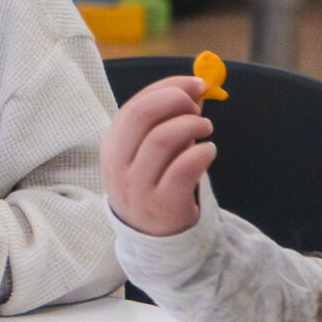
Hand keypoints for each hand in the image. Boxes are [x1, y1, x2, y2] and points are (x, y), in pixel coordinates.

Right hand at [103, 74, 217, 235]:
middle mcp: (119, 164)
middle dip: (174, 100)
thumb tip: (196, 87)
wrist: (153, 237)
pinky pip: (183, 169)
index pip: (135, 104)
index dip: (168, 87)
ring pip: (162, 139)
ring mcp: (138, 186)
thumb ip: (167, 121)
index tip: (196, 83)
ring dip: (191, 125)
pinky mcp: (162, 205)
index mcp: (112, 146)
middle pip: (141, 115)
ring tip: (205, 127)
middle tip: (197, 105)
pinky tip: (208, 150)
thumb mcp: (149, 152)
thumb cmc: (154, 184)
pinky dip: (201, 152)